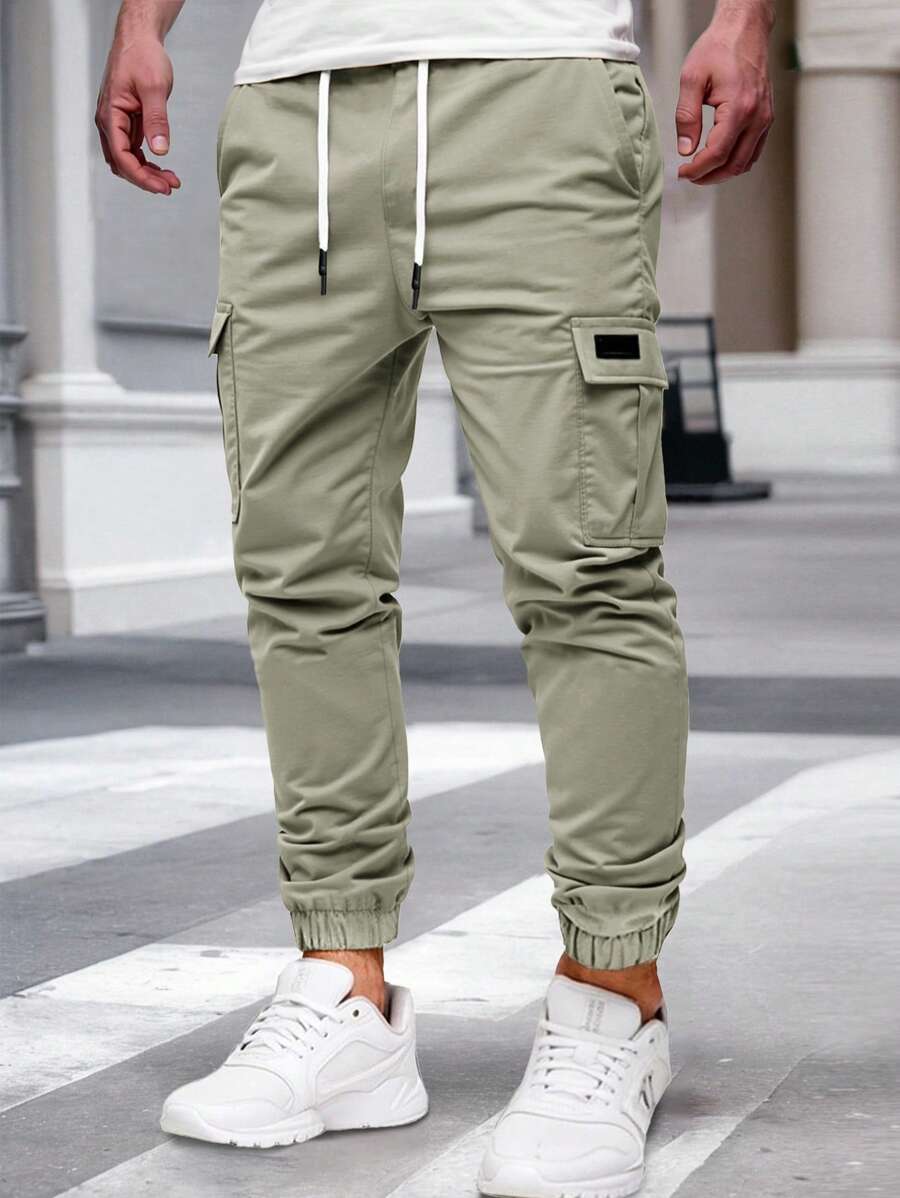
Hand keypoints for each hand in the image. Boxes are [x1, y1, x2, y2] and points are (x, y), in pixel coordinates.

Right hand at [95, 28, 180, 194]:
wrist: (138, 38)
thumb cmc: (142, 56)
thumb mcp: (154, 88)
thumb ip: (157, 120)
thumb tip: (160, 149)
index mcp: (110, 114)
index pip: (122, 157)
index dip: (142, 177)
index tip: (164, 187)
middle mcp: (109, 121)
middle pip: (123, 163)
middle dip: (146, 179)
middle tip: (171, 186)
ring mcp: (116, 123)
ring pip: (127, 159)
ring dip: (147, 172)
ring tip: (171, 180)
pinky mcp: (125, 122)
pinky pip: (132, 150)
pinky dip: (146, 161)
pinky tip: (163, 167)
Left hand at [676, 5, 774, 184]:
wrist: (744, 28)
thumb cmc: (720, 47)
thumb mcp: (692, 78)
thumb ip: (686, 117)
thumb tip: (685, 149)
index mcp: (739, 108)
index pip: (717, 154)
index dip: (697, 169)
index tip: (682, 172)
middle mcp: (757, 116)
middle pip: (734, 164)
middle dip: (709, 176)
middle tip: (690, 176)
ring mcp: (765, 117)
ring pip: (746, 161)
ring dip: (723, 172)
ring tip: (702, 171)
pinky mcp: (766, 116)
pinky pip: (754, 149)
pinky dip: (737, 161)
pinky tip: (720, 158)